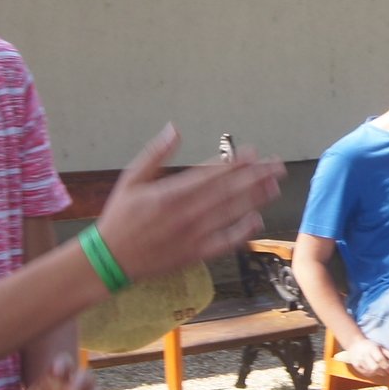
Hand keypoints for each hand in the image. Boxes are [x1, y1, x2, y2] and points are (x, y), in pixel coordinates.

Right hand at [94, 126, 284, 281]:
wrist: (111, 259)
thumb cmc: (121, 216)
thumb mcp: (131, 179)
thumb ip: (155, 154)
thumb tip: (174, 129)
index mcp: (171, 192)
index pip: (212, 174)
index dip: (236, 163)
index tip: (254, 153)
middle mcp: (187, 213)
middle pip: (228, 191)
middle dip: (255, 177)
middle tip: (277, 166)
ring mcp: (193, 235)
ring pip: (231, 213)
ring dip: (255, 199)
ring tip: (274, 186)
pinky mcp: (195, 254)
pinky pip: (224, 242)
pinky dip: (241, 232)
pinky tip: (257, 221)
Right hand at [337, 342, 388, 381]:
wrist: (354, 344)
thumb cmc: (369, 345)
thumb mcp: (379, 346)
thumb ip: (388, 353)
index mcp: (371, 348)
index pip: (380, 359)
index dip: (387, 366)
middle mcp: (364, 355)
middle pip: (374, 367)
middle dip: (382, 371)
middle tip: (386, 372)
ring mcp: (359, 361)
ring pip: (370, 371)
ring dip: (377, 373)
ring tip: (380, 371)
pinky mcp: (355, 365)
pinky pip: (365, 373)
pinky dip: (371, 374)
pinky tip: (373, 371)